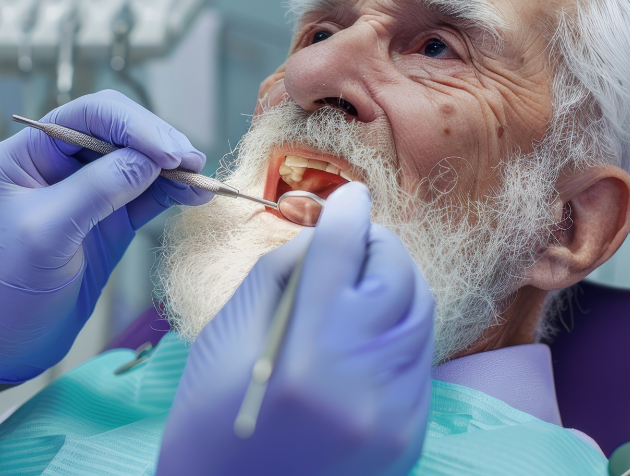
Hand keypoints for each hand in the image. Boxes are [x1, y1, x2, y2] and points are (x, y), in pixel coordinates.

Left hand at [0, 90, 211, 383]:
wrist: (10, 342)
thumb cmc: (10, 288)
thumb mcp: (47, 235)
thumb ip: (96, 192)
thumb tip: (149, 160)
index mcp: (29, 154)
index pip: (89, 116)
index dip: (132, 125)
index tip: (166, 151)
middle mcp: (60, 163)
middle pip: (121, 131)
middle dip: (158, 142)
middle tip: (192, 162)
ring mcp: (89, 189)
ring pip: (140, 160)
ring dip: (173, 166)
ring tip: (201, 179)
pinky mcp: (112, 217)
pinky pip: (149, 193)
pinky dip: (174, 191)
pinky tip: (195, 194)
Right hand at [156, 182, 435, 475]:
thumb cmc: (209, 420)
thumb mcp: (225, 334)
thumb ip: (282, 272)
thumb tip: (328, 232)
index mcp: (305, 353)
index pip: (343, 250)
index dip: (348, 210)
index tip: (350, 195)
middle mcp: (361, 382)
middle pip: (397, 274)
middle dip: (377, 245)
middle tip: (353, 242)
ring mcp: (394, 412)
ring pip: (420, 314)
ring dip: (394, 286)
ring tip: (359, 286)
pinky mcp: (409, 435)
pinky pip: (419, 360)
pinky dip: (398, 334)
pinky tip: (363, 338)